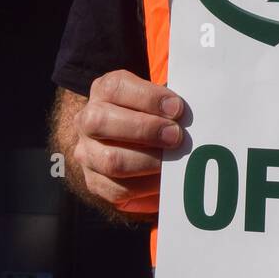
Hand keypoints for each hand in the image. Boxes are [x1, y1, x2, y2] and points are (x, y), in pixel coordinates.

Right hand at [73, 70, 186, 216]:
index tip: (177, 108)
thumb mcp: (156, 101)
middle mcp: (87, 120)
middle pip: (101, 121)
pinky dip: (146, 186)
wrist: (127, 143)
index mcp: (103, 91)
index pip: (115, 88)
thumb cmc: (152, 116)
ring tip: (174, 160)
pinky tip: (165, 180)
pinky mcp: (94, 183)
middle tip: (176, 136)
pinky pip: (118, 189)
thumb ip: (169, 104)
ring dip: (148, 161)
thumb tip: (191, 113)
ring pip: (110, 160)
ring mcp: (87, 153)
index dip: (148, 97)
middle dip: (145, 129)